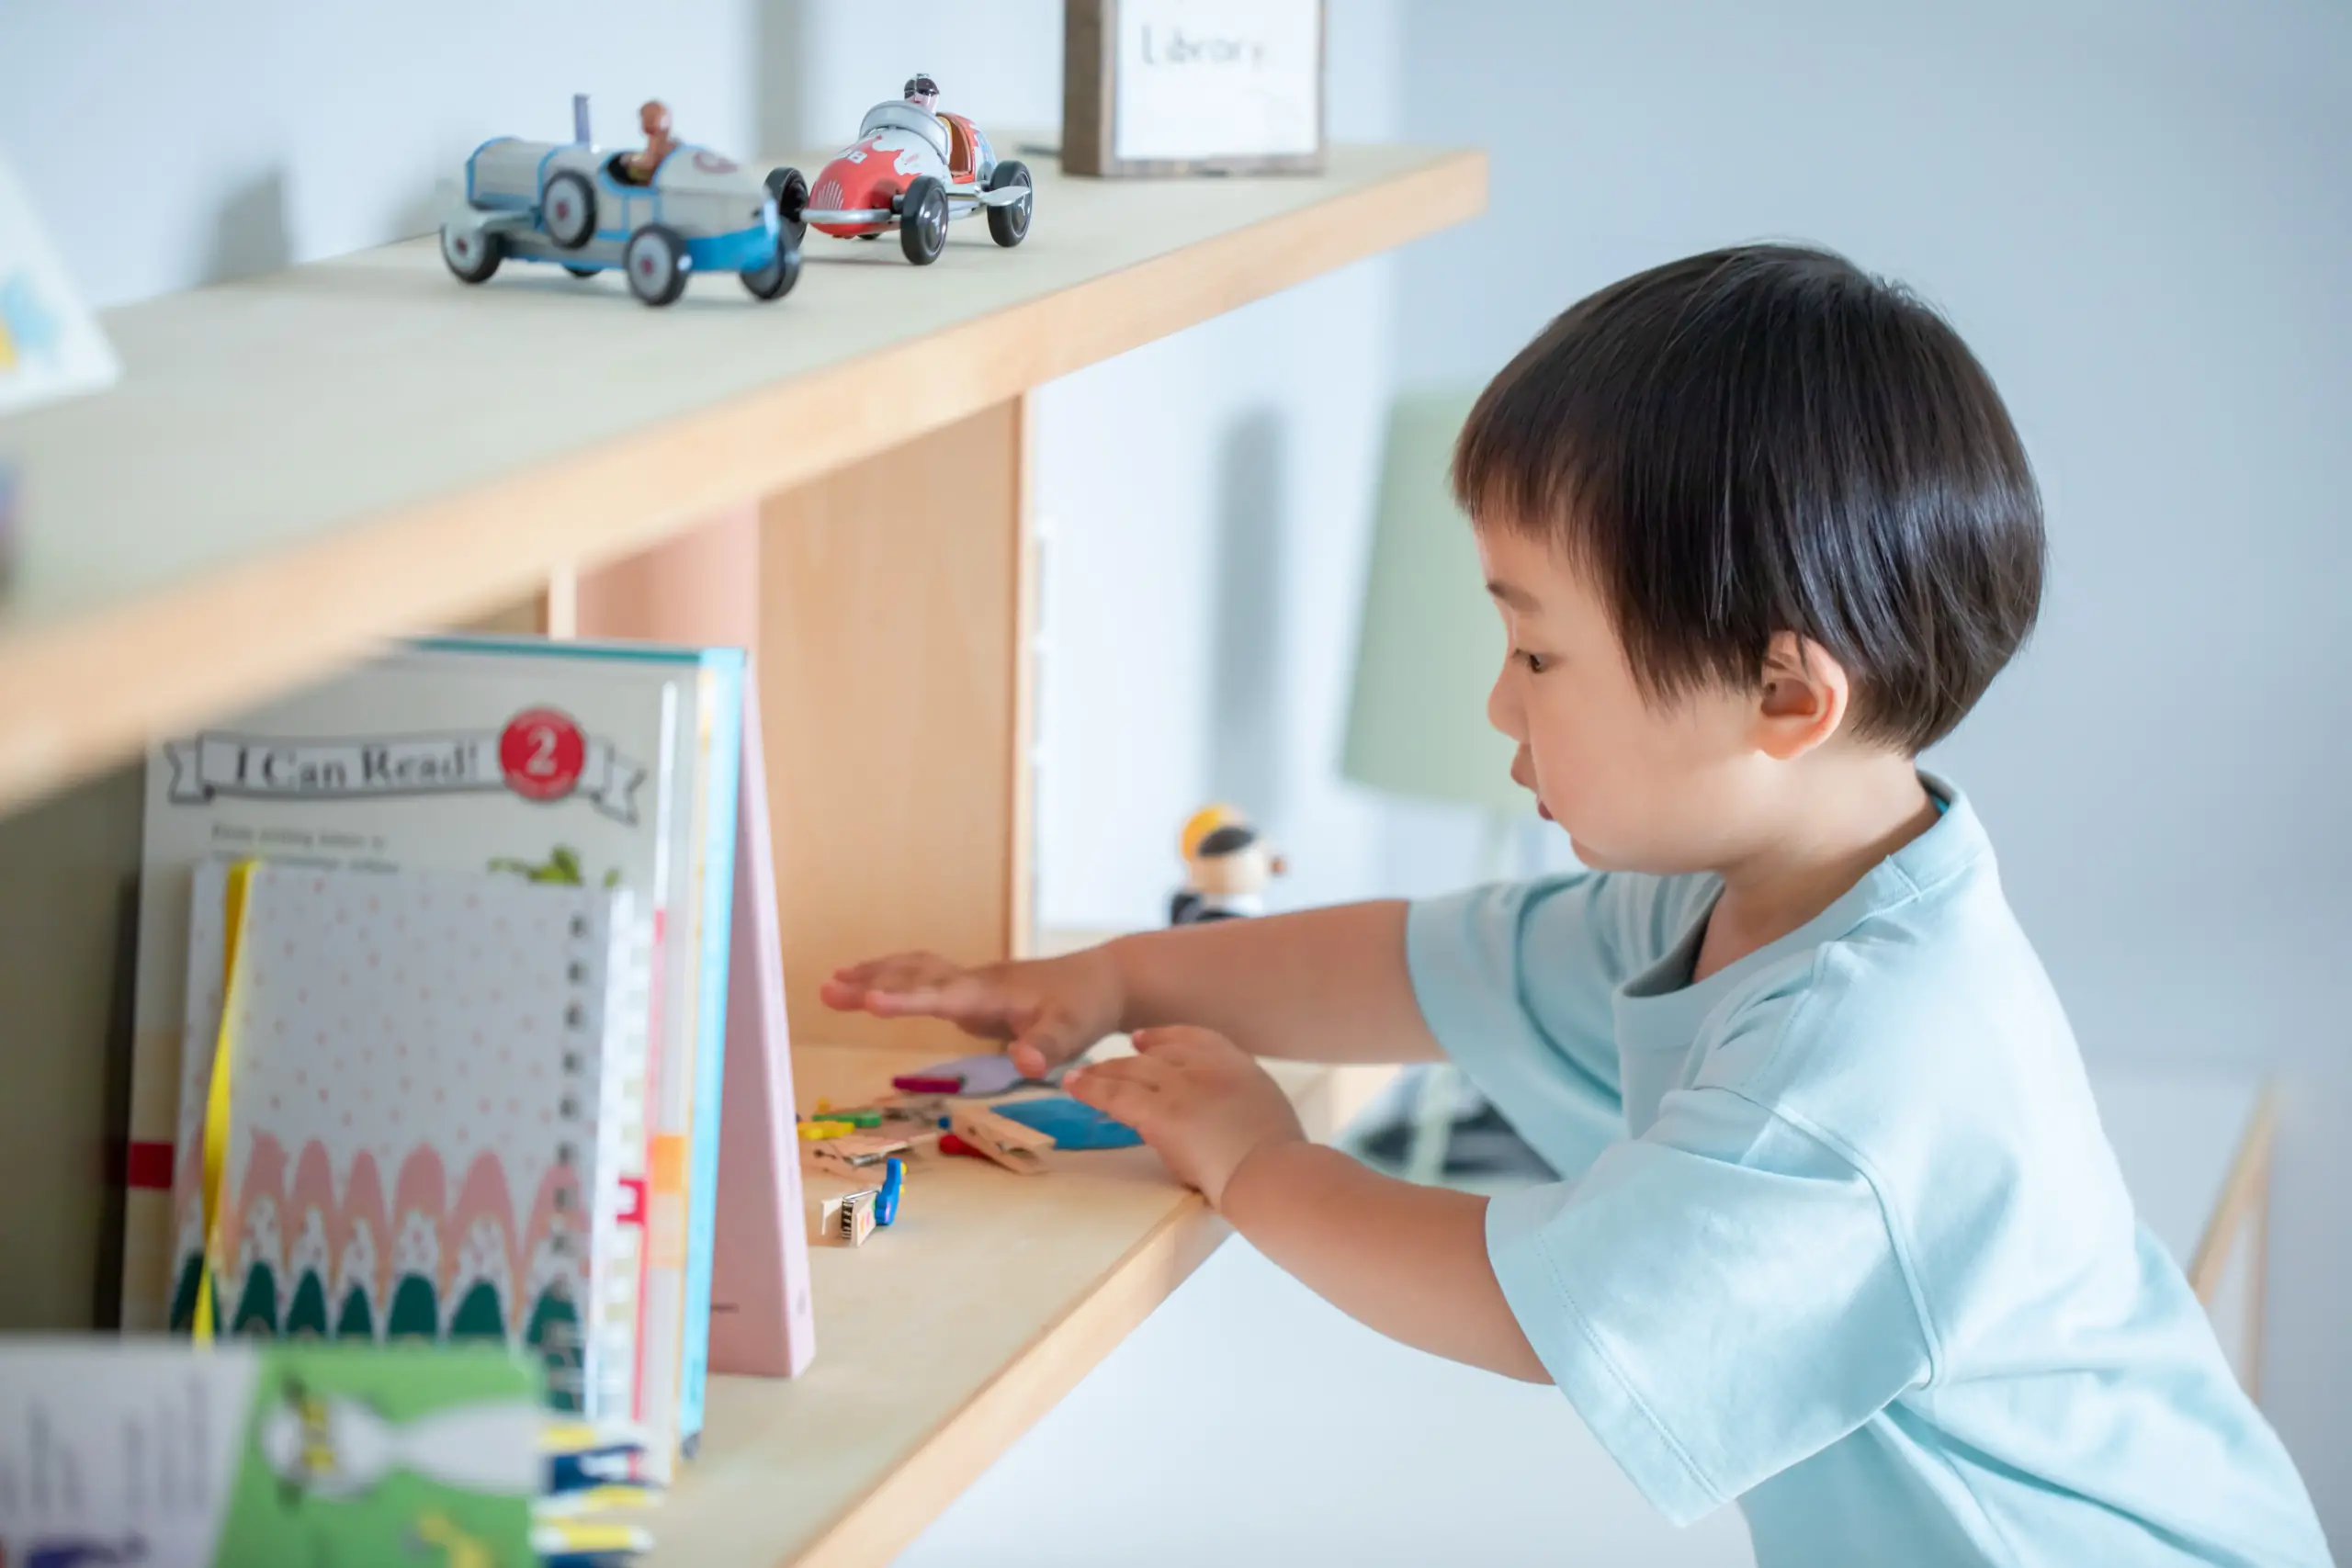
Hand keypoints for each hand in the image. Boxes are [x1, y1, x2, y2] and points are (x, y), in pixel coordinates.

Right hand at [820, 947, 1124, 1077]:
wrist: (1100, 981)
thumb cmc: (1085, 1009)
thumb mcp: (1074, 1033)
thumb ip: (1047, 1048)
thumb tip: (1024, 1064)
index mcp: (992, 992)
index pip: (941, 994)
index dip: (906, 1000)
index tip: (869, 1002)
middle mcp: (974, 981)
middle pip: (915, 977)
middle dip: (871, 984)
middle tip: (826, 991)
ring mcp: (970, 983)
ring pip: (914, 972)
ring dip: (874, 975)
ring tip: (831, 986)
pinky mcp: (969, 990)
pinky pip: (921, 979)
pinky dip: (891, 977)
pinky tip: (867, 984)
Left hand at [1064, 1026, 1304, 1206]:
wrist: (1272, 1174)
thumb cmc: (1279, 1161)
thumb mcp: (1266, 1113)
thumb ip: (1239, 1102)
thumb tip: (1223, 1115)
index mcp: (1239, 1064)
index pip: (1195, 1038)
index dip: (1164, 1038)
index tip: (1143, 1040)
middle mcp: (1208, 1067)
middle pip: (1158, 1055)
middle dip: (1128, 1059)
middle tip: (1105, 1063)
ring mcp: (1183, 1087)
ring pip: (1132, 1070)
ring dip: (1102, 1072)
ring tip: (1077, 1076)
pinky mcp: (1161, 1112)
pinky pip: (1116, 1094)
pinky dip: (1091, 1088)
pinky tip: (1073, 1086)